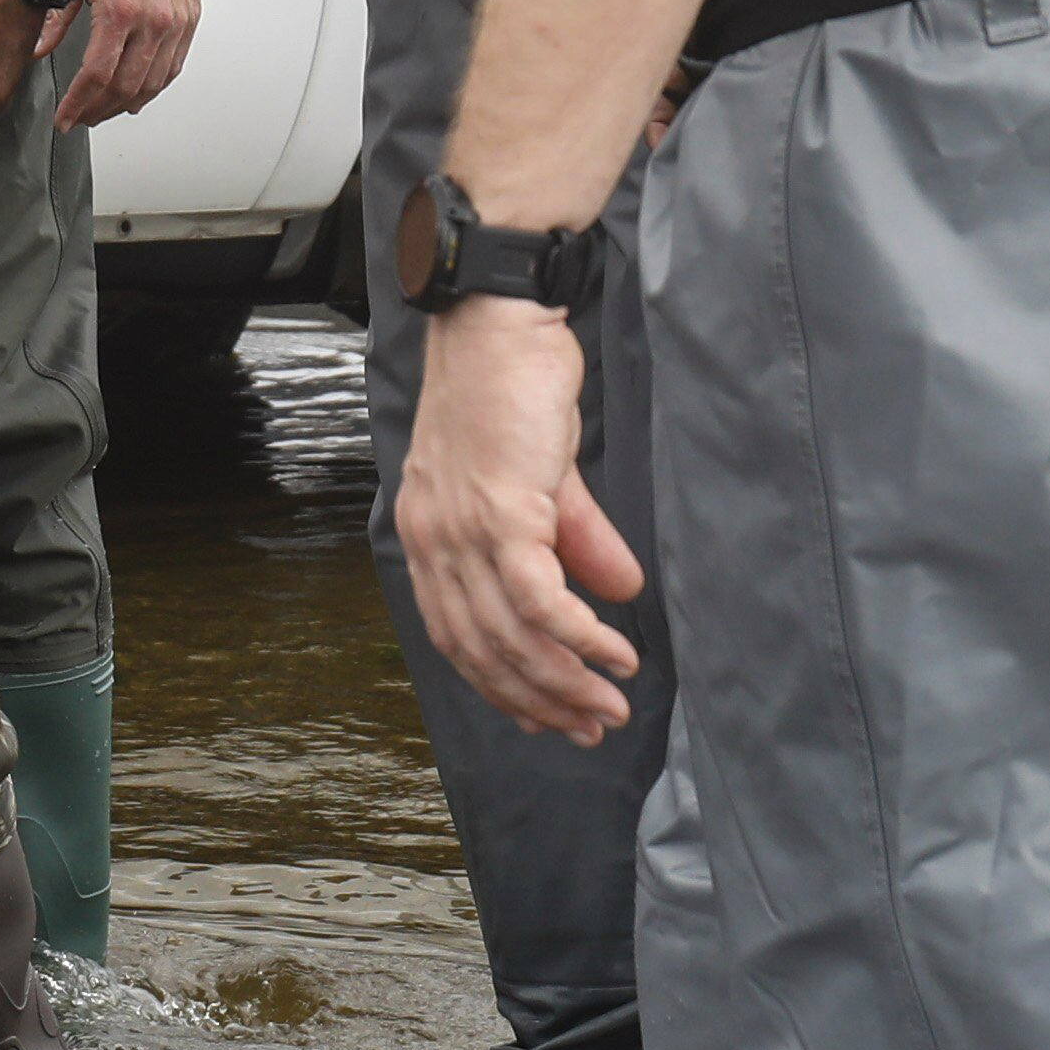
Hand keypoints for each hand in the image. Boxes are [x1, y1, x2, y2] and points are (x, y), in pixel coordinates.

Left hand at [54, 0, 200, 129]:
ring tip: (102, 111)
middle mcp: (153, 20)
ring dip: (124, 105)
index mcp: (120, 8)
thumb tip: (37, 47)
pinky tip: (136, 93)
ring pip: (151, 84)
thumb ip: (56, 16)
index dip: (78, 105)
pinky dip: (153, 88)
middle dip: (98, 111)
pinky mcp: (190, 21)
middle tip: (80, 118)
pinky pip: (172, 68)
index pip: (97, 76)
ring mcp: (175, 23)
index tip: (66, 118)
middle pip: (125, 88)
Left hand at [393, 298, 648, 744]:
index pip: (457, 637)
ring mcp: (461, 530)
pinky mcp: (498, 513)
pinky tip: (613, 653)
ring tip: (610, 703)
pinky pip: (538, 599)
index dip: (504, 686)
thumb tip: (618, 595)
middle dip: (539, 700)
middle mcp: (434, 542)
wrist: (497, 322)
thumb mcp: (544, 477)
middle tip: (590, 727)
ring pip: (510, 636)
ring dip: (565, 680)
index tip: (549, 718)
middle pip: (481, 651)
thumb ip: (574, 540)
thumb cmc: (513, 387)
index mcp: (431, 536)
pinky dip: (578, 637)